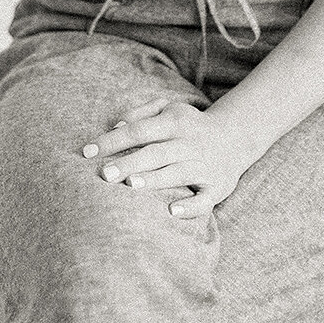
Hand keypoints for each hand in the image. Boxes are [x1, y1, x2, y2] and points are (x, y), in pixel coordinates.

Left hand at [80, 97, 255, 218]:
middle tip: (105, 175)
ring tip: (131, 185)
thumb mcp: (169, 109)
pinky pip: (204, 199)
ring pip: (178, 173)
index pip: (140, 130)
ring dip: (155, 180)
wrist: (236, 136)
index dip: (113, 140)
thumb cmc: (189, 126)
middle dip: (130, 163)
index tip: (87, 152)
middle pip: (157, 152)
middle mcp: (190, 142)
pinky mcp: (217, 187)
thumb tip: (114, 127)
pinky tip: (172, 212)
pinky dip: (190, 206)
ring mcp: (204, 165)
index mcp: (175, 122)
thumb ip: (141, 114)